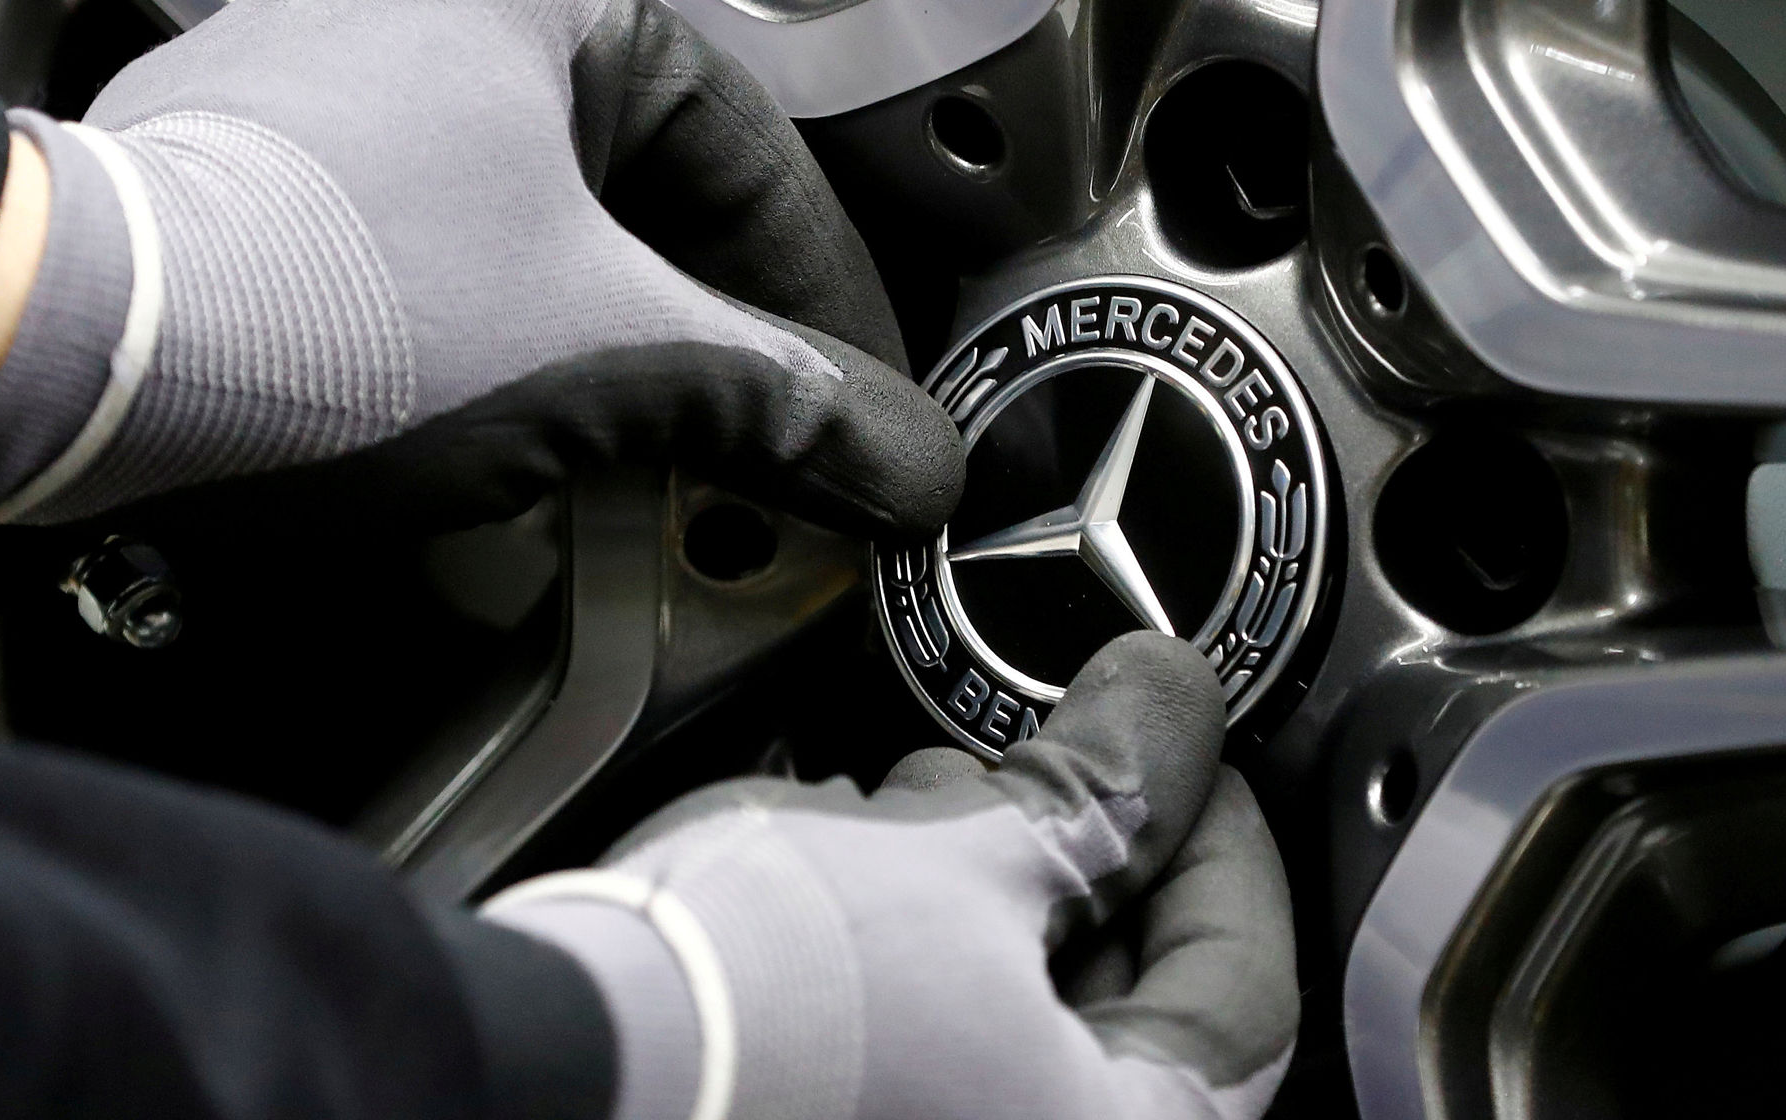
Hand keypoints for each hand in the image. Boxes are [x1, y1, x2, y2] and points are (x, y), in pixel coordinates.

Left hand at [0, 0, 959, 536]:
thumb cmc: (325, 305)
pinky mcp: (284, 181)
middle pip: (664, 195)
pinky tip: (537, 421)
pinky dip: (527, 338)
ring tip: (669, 446)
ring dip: (635, 344)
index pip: (760, 158)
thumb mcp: (614, 359)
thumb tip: (907, 459)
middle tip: (785, 440)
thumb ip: (786, 404)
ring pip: (563, 230)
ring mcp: (351, 93)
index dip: (835, 302)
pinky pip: (463, 255)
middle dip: (735, 333)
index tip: (867, 407)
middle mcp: (442, 11)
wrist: (71, 364)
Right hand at [486, 633, 1299, 1119]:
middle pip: (1128, 1006)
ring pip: (1016, 1014)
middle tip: (1050, 763)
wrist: (538, 1069)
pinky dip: (910, 946)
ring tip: (916, 810)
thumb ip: (1101, 790)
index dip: (1226, 850)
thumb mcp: (960, 866)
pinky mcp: (842, 1114)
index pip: (1246, 996)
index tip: (1189, 758)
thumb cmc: (753, 1013)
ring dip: (983, 894)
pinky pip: (926, 1035)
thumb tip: (1173, 705)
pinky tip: (850, 874)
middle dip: (1085, 861)